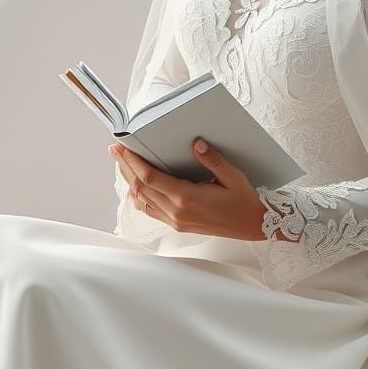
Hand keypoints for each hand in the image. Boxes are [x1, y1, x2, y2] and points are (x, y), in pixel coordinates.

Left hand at [109, 137, 269, 241]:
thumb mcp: (232, 176)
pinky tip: (137, 185)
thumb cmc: (244, 201)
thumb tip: (196, 143)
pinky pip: (150, 210)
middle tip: (114, 150)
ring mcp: (175, 220)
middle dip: (125, 167)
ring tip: (122, 164)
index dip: (132, 162)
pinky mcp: (177, 225)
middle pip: (140, 188)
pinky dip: (139, 196)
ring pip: (141, 200)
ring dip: (129, 182)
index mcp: (187, 198)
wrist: (252, 225)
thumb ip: (212, 159)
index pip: (150, 177)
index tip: (121, 147)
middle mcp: (177, 211)